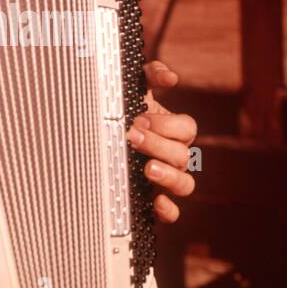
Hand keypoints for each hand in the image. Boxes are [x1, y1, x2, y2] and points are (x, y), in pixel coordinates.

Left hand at [127, 60, 197, 223]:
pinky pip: (172, 212)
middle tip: (132, 136)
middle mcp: (175, 156)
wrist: (99, 135)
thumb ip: (151, 75)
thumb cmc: (123, 110)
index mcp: (175, 130)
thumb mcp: (134, 88)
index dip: (167, 124)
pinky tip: (154, 201)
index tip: (139, 118)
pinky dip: (168, 210)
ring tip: (147, 169)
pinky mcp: (154, 200)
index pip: (187, 128)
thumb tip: (171, 78)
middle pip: (183, 155)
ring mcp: (167, 179)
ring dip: (169, 177)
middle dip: (157, 145)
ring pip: (186, 184)